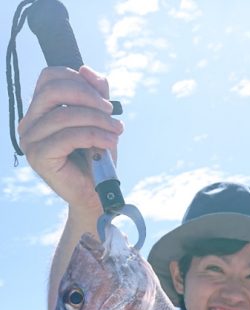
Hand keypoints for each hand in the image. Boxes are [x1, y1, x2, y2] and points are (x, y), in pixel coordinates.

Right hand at [18, 65, 122, 213]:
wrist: (96, 195)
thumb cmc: (96, 158)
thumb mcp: (98, 119)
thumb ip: (94, 94)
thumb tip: (87, 69)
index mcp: (38, 112)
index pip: (49, 78)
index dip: (78, 80)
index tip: (104, 98)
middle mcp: (28, 124)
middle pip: (54, 91)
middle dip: (89, 97)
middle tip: (112, 112)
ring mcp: (30, 141)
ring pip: (64, 115)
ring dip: (97, 119)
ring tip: (116, 130)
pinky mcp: (39, 157)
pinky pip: (68, 136)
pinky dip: (94, 136)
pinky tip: (110, 142)